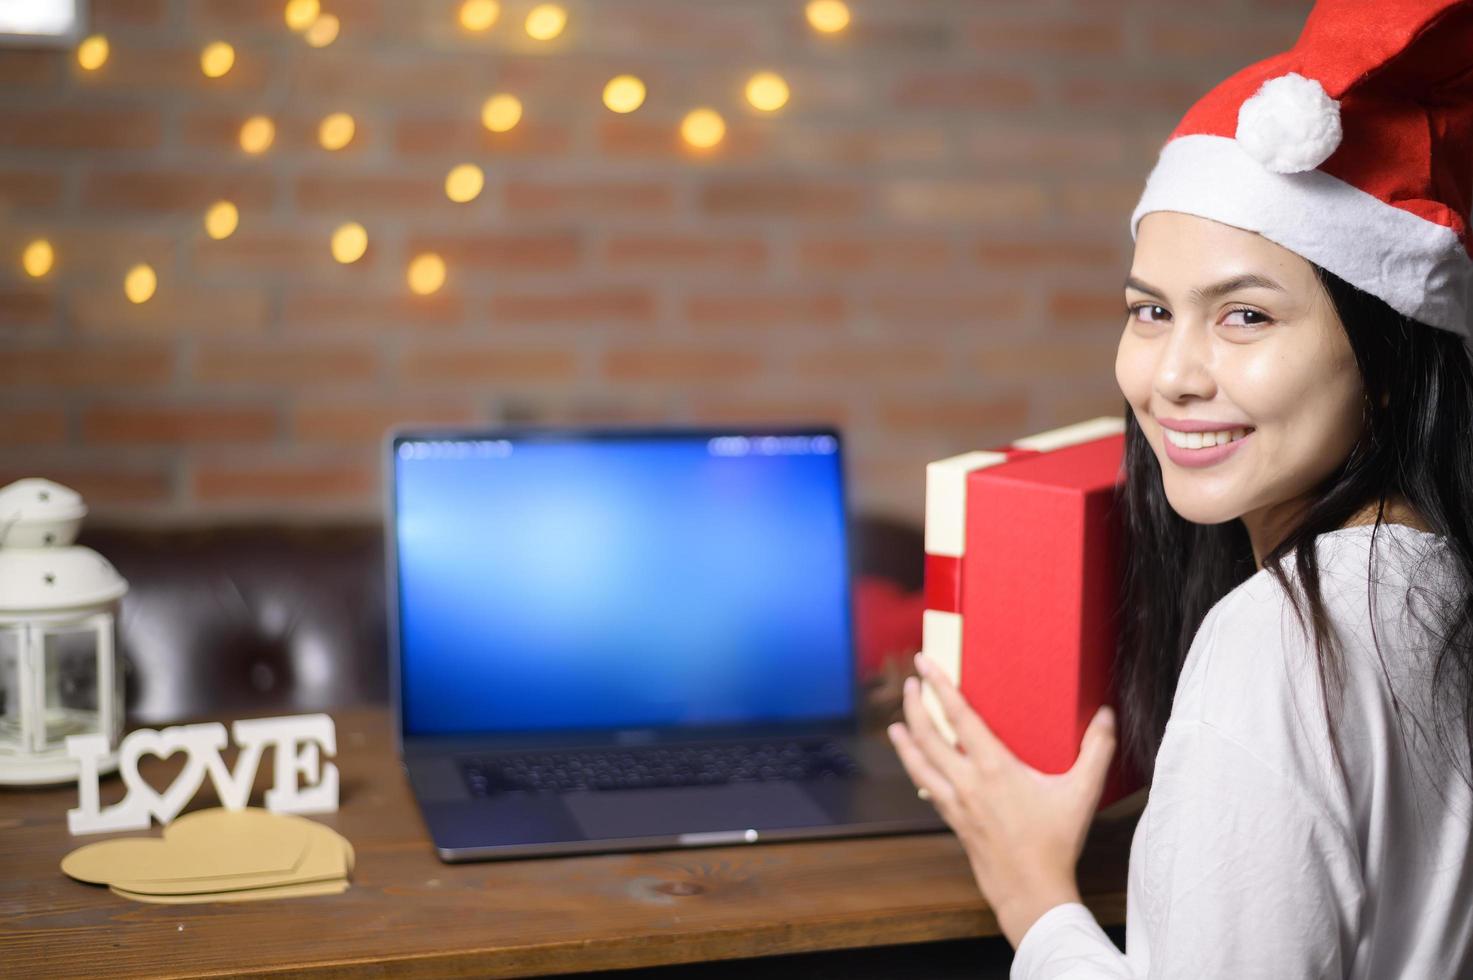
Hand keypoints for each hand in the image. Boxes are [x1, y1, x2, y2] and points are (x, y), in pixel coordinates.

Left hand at [887, 652, 1116, 948]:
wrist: (1031, 890)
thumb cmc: (1056, 842)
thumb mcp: (1082, 793)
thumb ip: (1097, 750)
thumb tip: (1106, 715)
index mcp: (995, 767)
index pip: (959, 715)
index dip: (939, 685)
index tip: (924, 663)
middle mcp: (968, 781)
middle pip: (928, 735)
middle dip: (914, 705)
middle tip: (910, 684)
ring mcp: (957, 802)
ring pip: (919, 763)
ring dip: (906, 739)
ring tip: (896, 723)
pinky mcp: (954, 820)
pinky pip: (927, 788)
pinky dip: (917, 771)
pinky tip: (916, 766)